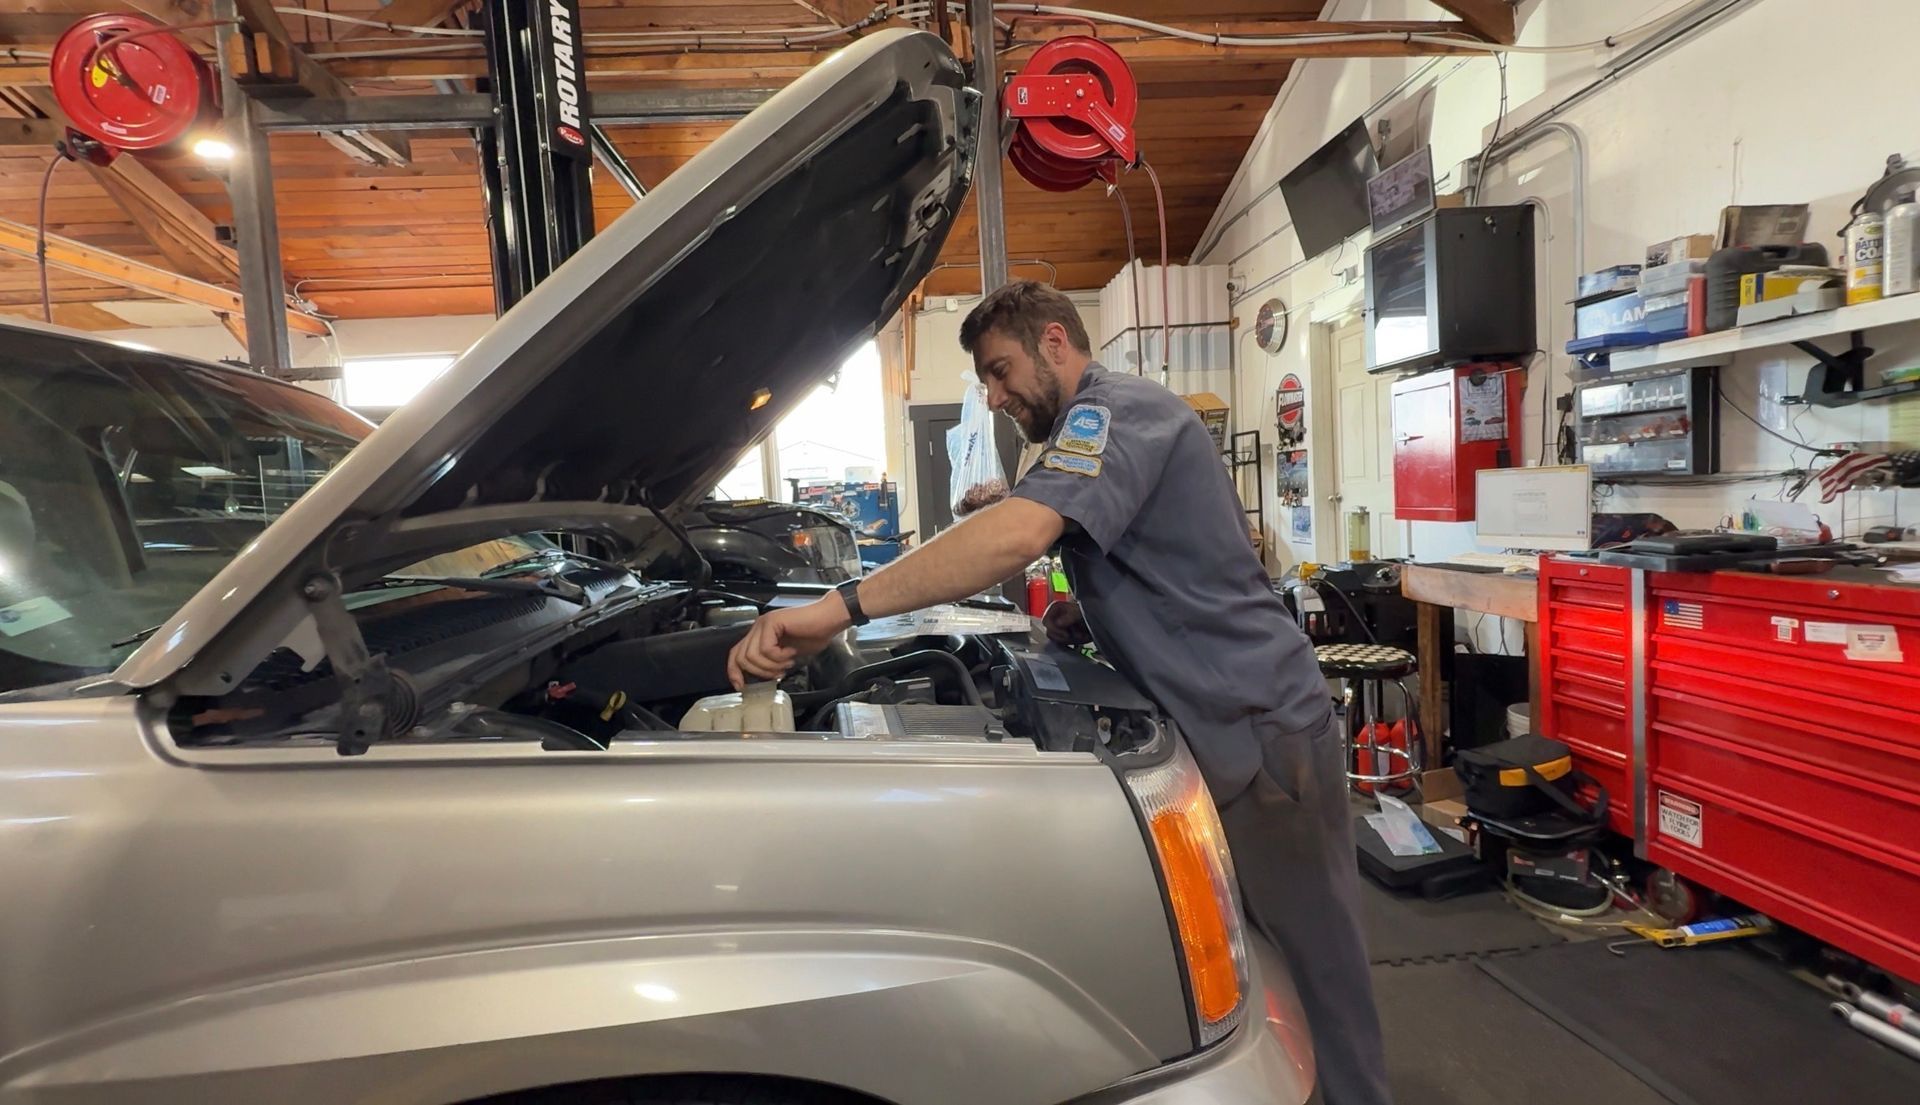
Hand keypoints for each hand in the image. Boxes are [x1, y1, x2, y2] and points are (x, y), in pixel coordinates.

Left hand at [727, 594, 852, 688]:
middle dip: (760, 672)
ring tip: (788, 662)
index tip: (742, 687)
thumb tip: (760, 678)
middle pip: (741, 657)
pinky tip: (791, 652)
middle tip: (779, 673)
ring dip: (772, 665)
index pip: (736, 654)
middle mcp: (758, 628)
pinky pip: (766, 649)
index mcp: (759, 635)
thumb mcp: (787, 655)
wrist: (829, 620)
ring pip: (752, 655)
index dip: (734, 672)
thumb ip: (771, 662)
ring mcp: (764, 624)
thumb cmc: (813, 635)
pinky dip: (779, 656)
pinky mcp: (772, 622)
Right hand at [1042, 600, 1091, 647]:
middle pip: (1050, 632)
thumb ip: (1069, 617)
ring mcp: (1057, 626)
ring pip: (1055, 639)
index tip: (1066, 634)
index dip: (1055, 629)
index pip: (1045, 621)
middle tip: (1077, 635)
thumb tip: (1058, 623)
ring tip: (1081, 635)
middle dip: (1064, 636)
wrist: (1097, 619)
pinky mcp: (1061, 634)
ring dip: (1069, 639)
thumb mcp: (1080, 612)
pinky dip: (1071, 642)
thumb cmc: (1088, 611)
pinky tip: (1080, 637)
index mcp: (1055, 607)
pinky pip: (1060, 642)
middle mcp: (1054, 616)